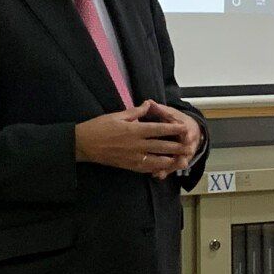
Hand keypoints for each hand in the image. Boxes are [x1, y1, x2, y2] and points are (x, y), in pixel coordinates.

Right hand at [75, 109, 193, 174]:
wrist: (84, 144)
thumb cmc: (99, 127)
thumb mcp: (117, 115)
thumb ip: (135, 112)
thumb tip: (148, 104)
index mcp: (134, 130)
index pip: (158, 129)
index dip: (172, 129)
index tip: (184, 128)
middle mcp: (136, 145)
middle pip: (161, 146)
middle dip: (177, 147)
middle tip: (190, 147)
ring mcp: (133, 157)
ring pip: (156, 160)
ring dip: (171, 161)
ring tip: (182, 160)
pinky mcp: (128, 166)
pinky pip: (145, 168)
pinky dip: (156, 168)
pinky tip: (164, 168)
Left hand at [139, 100, 203, 169]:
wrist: (190, 129)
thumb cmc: (176, 120)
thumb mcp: (169, 113)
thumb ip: (160, 109)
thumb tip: (149, 102)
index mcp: (185, 128)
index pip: (187, 131)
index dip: (187, 134)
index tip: (186, 137)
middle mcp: (187, 142)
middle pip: (185, 150)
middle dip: (181, 156)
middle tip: (178, 161)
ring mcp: (183, 153)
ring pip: (178, 161)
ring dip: (170, 167)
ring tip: (161, 172)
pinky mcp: (177, 160)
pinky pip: (171, 167)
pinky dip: (165, 171)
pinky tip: (157, 175)